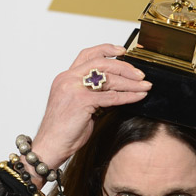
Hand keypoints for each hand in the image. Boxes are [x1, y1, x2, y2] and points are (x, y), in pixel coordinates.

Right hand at [30, 45, 150, 173]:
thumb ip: (91, 94)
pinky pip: (111, 96)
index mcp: (65, 77)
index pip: (87, 55)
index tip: (123, 51)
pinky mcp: (82, 101)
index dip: (106, 50)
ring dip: (131, 82)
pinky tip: (138, 97)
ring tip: (145, 86)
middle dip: (125, 68)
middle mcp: (68, 79)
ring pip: (109, 79)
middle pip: (102, 63)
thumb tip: (114, 90)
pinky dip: (128, 96)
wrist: (50, 146)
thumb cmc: (62, 130)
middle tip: (140, 75)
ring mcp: (74, 88)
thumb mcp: (77, 106)